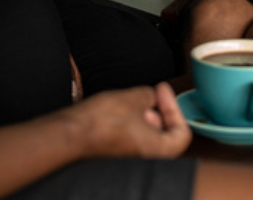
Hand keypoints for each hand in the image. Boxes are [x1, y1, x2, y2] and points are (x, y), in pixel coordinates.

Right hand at [57, 83, 190, 158]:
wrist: (71, 133)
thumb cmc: (101, 121)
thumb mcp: (134, 97)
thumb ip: (150, 96)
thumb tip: (150, 97)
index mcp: (158, 151)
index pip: (182, 133)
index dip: (174, 108)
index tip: (162, 92)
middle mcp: (146, 160)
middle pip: (165, 135)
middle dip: (160, 111)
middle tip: (151, 95)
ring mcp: (131, 160)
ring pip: (148, 137)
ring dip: (145, 116)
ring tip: (133, 100)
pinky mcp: (117, 155)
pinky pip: (132, 139)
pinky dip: (132, 124)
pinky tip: (121, 109)